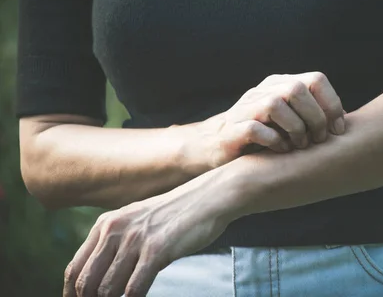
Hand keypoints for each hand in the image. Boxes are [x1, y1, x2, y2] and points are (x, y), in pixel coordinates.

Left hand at [63, 177, 231, 296]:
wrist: (209, 198)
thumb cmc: (177, 213)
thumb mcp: (138, 220)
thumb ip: (117, 240)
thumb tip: (101, 274)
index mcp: (106, 224)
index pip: (74, 268)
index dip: (72, 294)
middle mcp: (115, 230)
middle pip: (86, 283)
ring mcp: (135, 240)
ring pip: (107, 290)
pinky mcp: (156, 250)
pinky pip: (134, 289)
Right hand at [179, 72, 345, 167]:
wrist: (217, 147)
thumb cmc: (263, 136)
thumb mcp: (290, 120)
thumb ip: (313, 115)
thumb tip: (346, 120)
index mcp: (281, 84)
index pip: (315, 79)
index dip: (332, 104)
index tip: (338, 129)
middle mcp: (264, 90)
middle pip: (297, 89)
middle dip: (315, 118)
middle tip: (318, 140)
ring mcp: (246, 107)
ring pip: (276, 103)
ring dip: (295, 129)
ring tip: (299, 146)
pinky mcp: (233, 129)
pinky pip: (256, 128)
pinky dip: (274, 141)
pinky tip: (281, 151)